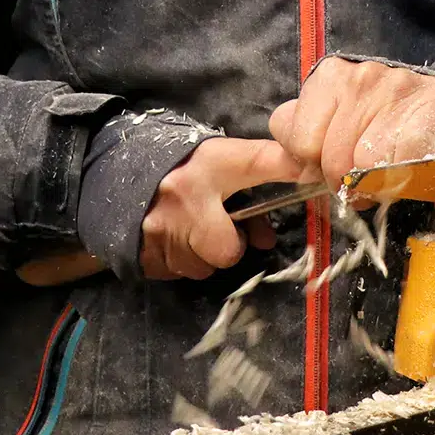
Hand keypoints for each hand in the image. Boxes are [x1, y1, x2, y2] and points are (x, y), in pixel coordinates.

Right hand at [141, 136, 302, 280]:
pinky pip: (176, 273)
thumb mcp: (218, 161)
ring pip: (201, 266)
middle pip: (227, 250)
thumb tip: (268, 237)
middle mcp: (185, 196)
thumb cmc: (181, 169)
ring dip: (201, 256)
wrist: (120, 171)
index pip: (258, 163)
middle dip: (226, 247)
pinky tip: (172, 240)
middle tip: (216, 229)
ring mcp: (160, 228)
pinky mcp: (144, 251)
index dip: (289, 170)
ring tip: (190, 231)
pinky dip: (178, 262)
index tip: (313, 175)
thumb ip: (251, 190)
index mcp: (211, 165)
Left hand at [268, 58, 434, 186]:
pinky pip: (399, 164)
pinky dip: (404, 178)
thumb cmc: (384, 128)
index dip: (312, 162)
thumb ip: (298, 142)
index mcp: (329, 77)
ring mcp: (396, 88)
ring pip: (363, 167)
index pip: (296, 138)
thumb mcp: (333, 128)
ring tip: (389, 173)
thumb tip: (273, 164)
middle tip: (365, 179)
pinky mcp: (431, 107)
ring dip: (377, 184)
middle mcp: (359, 76)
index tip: (330, 164)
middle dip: (346, 182)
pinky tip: (412, 169)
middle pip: (330, 160)